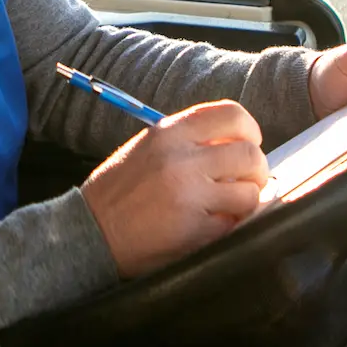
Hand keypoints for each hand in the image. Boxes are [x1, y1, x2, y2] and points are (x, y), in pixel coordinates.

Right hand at [79, 100, 267, 278]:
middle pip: (250, 154)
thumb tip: (237, 144)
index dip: (249, 131)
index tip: (247, 144)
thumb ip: (188, 140)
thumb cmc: (118, 191)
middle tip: (245, 181)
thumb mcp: (146, 147)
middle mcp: (182, 160)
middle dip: (255, 170)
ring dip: (245, 201)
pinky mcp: (194, 232)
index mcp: (169, 133)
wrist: (91, 233)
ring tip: (228, 206)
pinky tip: (212, 225)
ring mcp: (189, 197)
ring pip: (250, 192)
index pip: (231, 114)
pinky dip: (230, 226)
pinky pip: (234, 224)